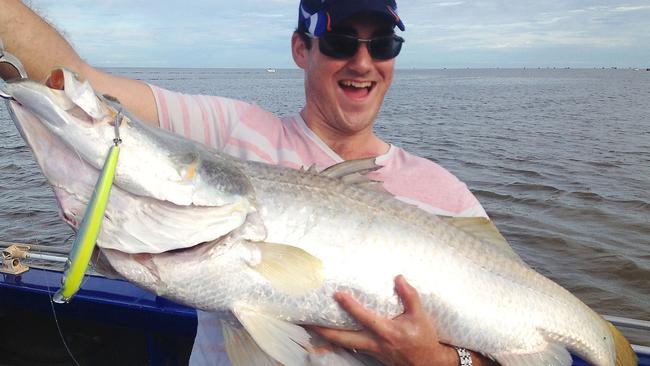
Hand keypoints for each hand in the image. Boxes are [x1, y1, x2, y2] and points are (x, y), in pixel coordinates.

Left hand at [310, 275, 457, 365]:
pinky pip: (350, 348)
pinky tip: (328, 336)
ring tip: (312, 326)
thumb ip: (409, 296)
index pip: (364, 318)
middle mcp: (375, 343)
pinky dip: (337, 342)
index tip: (337, 295)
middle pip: (344, 339)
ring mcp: (371, 350)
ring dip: (327, 336)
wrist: (428, 362)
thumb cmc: (423, 338)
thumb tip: (399, 278)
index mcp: (387, 331)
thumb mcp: (420, 316)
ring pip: (344, 344)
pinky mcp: (372, 353)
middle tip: (309, 320)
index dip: (350, 306)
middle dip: (325, 330)